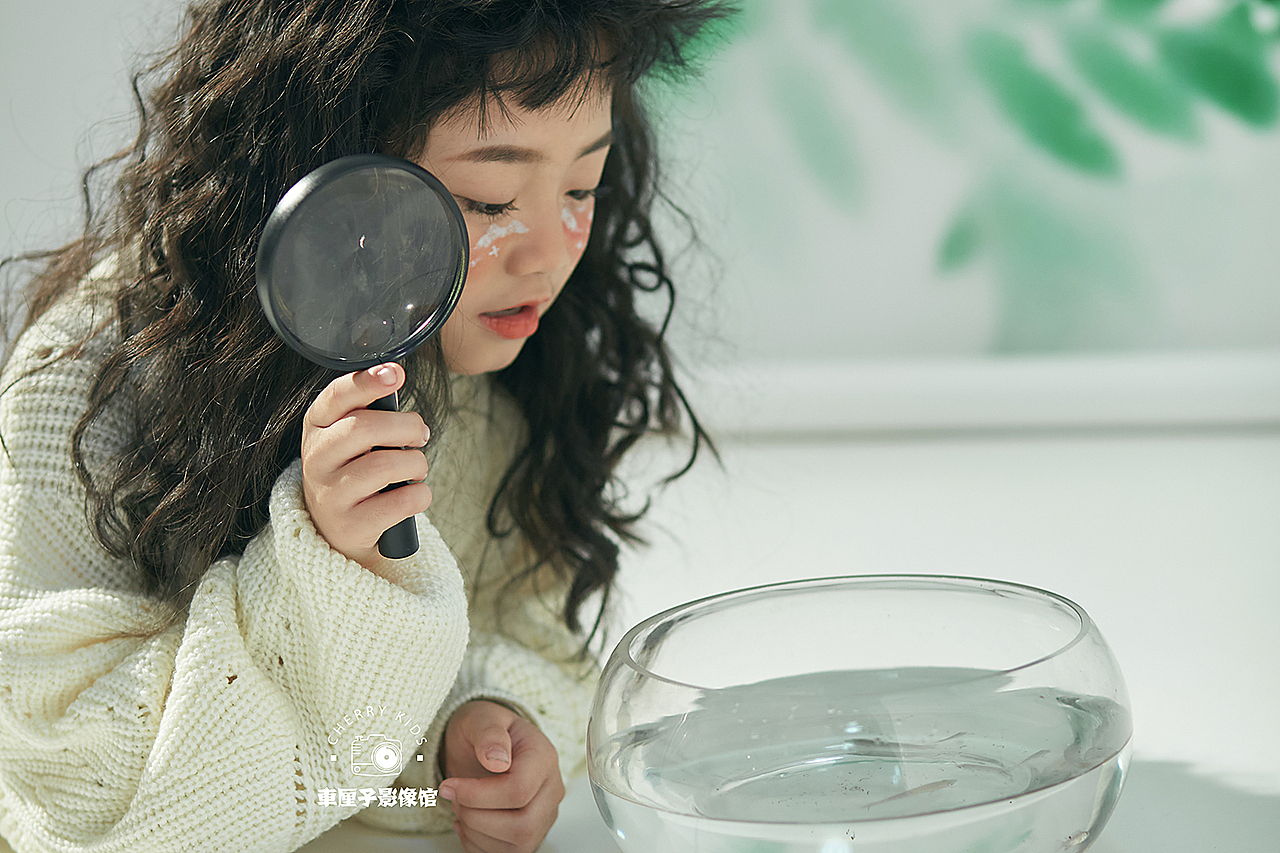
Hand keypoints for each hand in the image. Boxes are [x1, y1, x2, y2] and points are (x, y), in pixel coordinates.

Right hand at [300, 363, 431, 569]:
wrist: (337, 530)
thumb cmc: (354, 470)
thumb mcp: (351, 438)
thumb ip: (370, 410)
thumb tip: (394, 376)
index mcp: (317, 427)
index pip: (336, 396)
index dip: (367, 382)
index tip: (395, 373)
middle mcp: (316, 459)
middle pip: (364, 428)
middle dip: (407, 426)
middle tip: (421, 434)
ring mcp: (330, 494)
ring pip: (386, 465)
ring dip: (416, 463)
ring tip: (416, 469)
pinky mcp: (351, 525)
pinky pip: (401, 501)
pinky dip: (420, 494)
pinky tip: (414, 493)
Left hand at [439, 700, 564, 852]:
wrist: (485, 745)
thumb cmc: (483, 730)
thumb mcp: (480, 718)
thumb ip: (489, 733)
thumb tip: (498, 760)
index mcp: (543, 757)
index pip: (518, 790)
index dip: (477, 795)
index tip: (449, 785)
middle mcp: (551, 789)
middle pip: (522, 825)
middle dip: (477, 817)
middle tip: (455, 799)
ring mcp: (544, 815)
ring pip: (517, 846)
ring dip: (476, 833)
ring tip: (461, 807)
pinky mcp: (532, 833)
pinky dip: (479, 845)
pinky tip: (469, 822)